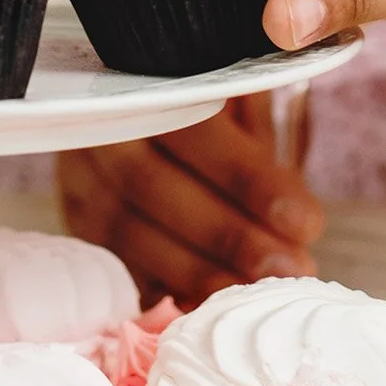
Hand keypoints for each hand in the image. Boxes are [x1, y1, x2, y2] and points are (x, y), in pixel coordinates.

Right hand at [58, 94, 324, 307]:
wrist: (140, 105)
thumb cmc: (202, 95)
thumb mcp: (234, 85)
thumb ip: (256, 116)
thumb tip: (299, 190)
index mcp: (142, 80)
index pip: (194, 130)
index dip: (250, 180)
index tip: (307, 222)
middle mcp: (98, 126)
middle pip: (153, 188)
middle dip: (228, 237)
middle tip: (291, 270)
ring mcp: (79, 178)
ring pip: (128, 233)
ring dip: (200, 273)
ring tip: (259, 293)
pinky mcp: (78, 222)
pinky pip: (114, 263)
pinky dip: (163, 286)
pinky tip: (210, 304)